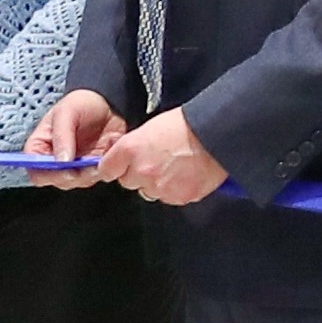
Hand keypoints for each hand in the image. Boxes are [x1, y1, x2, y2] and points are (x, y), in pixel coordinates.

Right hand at [24, 90, 123, 177]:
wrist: (107, 101)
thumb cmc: (81, 102)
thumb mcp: (67, 112)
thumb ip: (62, 136)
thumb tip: (61, 162)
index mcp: (40, 147)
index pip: (36, 171)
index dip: (47, 174)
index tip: (65, 167)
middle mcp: (55, 160)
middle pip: (58, 180)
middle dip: (75, 174)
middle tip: (89, 161)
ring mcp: (74, 166)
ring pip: (79, 181)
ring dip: (91, 170)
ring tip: (102, 150)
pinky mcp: (92, 167)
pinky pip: (98, 175)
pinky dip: (105, 165)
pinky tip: (109, 147)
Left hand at [103, 107, 225, 205]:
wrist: (215, 134)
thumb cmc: (186, 124)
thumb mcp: (149, 127)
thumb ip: (133, 146)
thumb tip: (125, 158)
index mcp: (130, 149)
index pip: (106, 170)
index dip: (114, 167)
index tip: (117, 167)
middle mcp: (141, 171)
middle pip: (128, 183)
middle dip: (138, 175)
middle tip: (156, 161)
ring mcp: (159, 187)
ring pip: (149, 192)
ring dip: (157, 183)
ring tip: (175, 167)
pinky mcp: (178, 197)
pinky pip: (169, 197)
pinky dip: (175, 189)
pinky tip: (186, 174)